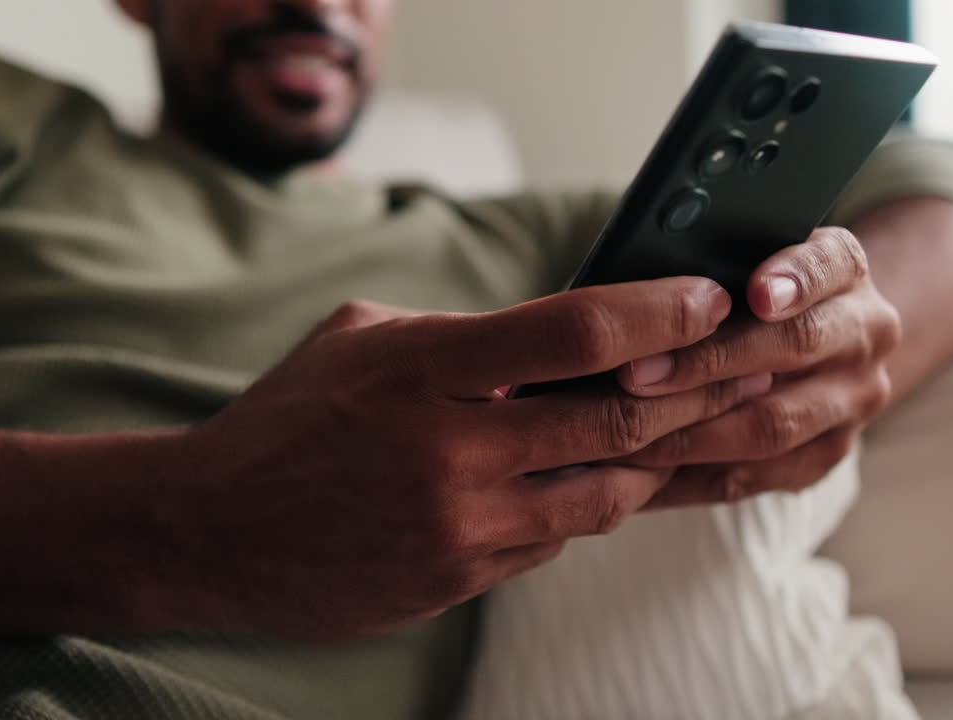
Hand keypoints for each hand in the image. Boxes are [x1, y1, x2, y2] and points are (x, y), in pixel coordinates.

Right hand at [163, 279, 770, 639]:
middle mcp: (452, 449)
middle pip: (617, 417)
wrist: (207, 529)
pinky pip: (551, 543)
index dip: (658, 311)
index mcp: (426, 368)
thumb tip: (555, 335)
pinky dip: (574, 509)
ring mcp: (459, 525)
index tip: (707, 299)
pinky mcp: (456, 580)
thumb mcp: (363, 340)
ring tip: (677, 429)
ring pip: (604, 495)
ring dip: (647, 459)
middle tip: (745, 365)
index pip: (574, 332)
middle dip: (696, 389)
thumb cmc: (288, 418)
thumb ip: (461, 337)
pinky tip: (573, 484)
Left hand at [609, 227, 901, 506]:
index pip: (828, 264)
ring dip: (692, 432)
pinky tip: (639, 473)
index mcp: (845, 269)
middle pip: (794, 347)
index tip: (756, 293)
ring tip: (625, 433)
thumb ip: (709, 262)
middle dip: (706, 362)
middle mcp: (864, 332)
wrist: (817, 337)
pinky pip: (756, 475)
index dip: (795, 279)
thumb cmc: (746, 286)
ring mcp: (853, 400)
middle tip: (633, 374)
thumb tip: (629, 281)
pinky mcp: (826, 454)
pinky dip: (691, 475)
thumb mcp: (742, 255)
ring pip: (775, 424)